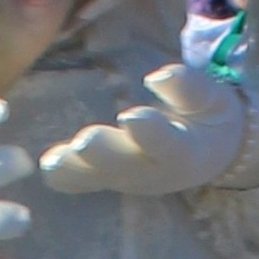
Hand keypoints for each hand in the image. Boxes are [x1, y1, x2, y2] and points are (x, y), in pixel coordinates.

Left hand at [40, 62, 258, 195]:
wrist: (210, 153)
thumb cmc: (208, 117)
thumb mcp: (212, 97)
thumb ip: (188, 88)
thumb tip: (158, 76)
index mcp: (186, 150)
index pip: (169, 144)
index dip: (150, 132)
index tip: (132, 116)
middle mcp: (155, 171)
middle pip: (128, 165)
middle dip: (105, 153)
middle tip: (85, 140)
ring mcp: (131, 178)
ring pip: (102, 177)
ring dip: (76, 170)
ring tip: (54, 160)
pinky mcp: (112, 178)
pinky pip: (86, 182)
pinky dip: (66, 176)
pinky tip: (46, 165)